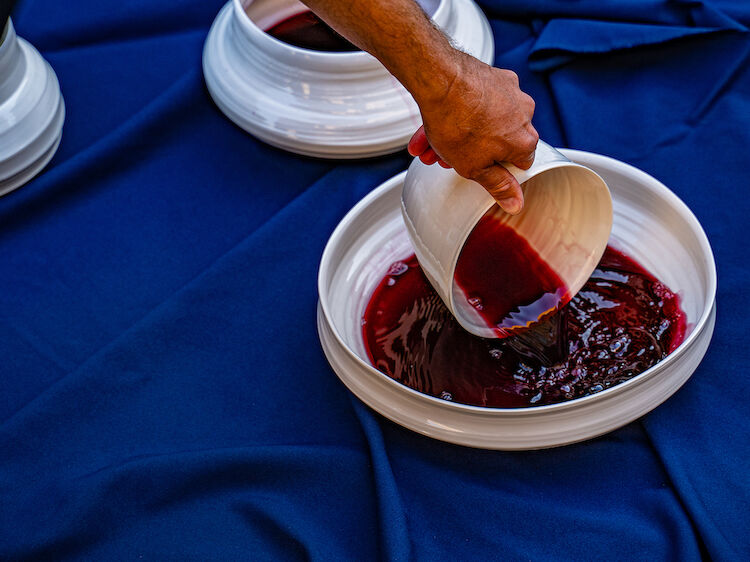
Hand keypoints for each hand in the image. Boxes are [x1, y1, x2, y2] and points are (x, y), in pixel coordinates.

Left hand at [408, 54, 538, 214]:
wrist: (440, 79)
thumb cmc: (457, 121)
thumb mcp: (474, 167)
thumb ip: (497, 186)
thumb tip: (516, 202)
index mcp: (524, 140)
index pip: (518, 163)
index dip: (495, 169)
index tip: (478, 168)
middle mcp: (523, 113)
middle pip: (496, 142)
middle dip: (466, 153)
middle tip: (444, 157)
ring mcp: (509, 92)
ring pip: (483, 122)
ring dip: (456, 136)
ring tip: (429, 143)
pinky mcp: (493, 76)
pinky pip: (477, 101)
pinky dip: (459, 112)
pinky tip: (435, 122)